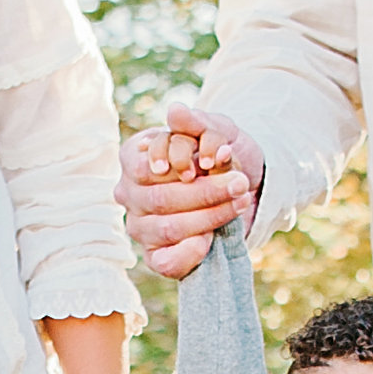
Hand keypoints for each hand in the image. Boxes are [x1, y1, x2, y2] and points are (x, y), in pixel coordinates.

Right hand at [119, 99, 261, 280]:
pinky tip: (212, 239)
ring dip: (209, 217)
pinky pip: (165, 262)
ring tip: (240, 202)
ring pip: (168, 228)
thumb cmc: (222, 157)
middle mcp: (130, 192)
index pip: (146, 164)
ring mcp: (140, 226)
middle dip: (206, 192)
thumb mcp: (219, 132)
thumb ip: (198, 123)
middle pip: (160, 198)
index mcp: (135, 157)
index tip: (210, 162)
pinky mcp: (157, 255)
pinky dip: (191, 251)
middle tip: (240, 183)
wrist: (242, 188)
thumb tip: (175, 111)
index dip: (178, 164)